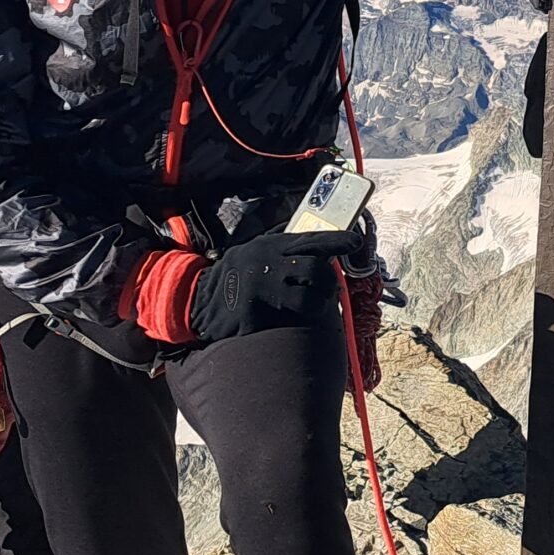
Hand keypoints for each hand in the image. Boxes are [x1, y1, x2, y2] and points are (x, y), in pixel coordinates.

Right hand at [189, 228, 359, 341]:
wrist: (198, 300)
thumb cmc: (233, 276)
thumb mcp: (253, 251)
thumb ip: (279, 245)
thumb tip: (310, 241)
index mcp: (270, 245)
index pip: (311, 239)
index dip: (337, 240)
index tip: (355, 241)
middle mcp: (270, 262)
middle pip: (317, 268)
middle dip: (331, 281)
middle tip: (333, 289)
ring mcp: (265, 287)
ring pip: (311, 294)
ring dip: (322, 301)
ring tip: (319, 303)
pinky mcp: (259, 310)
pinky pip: (294, 315)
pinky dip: (305, 315)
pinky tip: (302, 316)